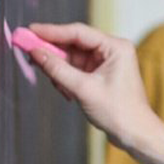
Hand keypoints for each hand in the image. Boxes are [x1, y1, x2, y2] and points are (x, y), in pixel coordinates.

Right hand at [27, 23, 159, 150]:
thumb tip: (35, 52)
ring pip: (72, 58)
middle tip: (28, 53)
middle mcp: (112, 50)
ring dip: (59, 70)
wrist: (134, 132)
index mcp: (116, 47)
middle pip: (73, 43)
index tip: (30, 30)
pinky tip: (66, 91)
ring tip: (59, 86)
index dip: (52, 31)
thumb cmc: (119, 111)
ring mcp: (106, 62)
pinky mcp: (100, 74)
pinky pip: (75, 69)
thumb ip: (57, 69)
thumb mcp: (83, 88)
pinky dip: (66, 78)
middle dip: (52, 52)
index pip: (78, 32)